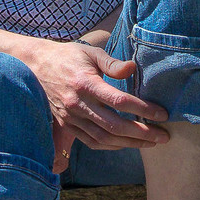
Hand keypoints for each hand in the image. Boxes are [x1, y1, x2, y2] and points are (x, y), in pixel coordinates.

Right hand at [18, 41, 171, 170]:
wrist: (36, 67)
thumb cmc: (69, 57)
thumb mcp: (91, 53)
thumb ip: (112, 63)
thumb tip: (133, 68)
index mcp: (85, 84)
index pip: (119, 101)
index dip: (143, 110)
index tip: (162, 114)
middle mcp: (77, 104)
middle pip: (114, 125)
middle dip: (142, 133)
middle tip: (164, 136)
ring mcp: (70, 118)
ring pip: (104, 138)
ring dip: (130, 144)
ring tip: (151, 143)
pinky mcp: (66, 126)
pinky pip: (91, 142)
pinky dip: (111, 146)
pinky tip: (128, 144)